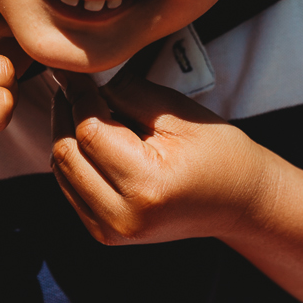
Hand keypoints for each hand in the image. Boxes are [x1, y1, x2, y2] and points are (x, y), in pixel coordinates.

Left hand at [49, 70, 275, 244]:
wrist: (241, 203)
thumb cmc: (221, 154)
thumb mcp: (180, 115)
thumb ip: (130, 94)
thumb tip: (86, 75)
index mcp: (146, 186)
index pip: (90, 132)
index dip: (77, 95)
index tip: (74, 69)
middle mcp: (121, 216)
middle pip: (66, 153)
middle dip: (66, 112)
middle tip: (76, 82)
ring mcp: (111, 231)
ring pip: (61, 170)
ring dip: (66, 133)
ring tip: (86, 106)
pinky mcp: (106, 233)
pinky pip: (70, 187)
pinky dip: (73, 157)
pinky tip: (92, 135)